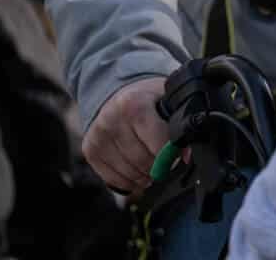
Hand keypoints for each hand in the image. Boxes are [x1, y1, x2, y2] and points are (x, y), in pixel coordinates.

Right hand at [82, 76, 169, 193]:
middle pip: (143, 161)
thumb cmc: (149, 99)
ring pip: (129, 173)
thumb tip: (186, 156)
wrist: (120, 93)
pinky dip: (128, 181)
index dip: (170, 155)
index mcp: (135, 104)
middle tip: (165, 161)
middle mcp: (112, 119)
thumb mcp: (168, 101)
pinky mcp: (89, 149)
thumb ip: (179, 125)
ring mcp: (98, 135)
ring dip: (144, 176)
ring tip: (152, 167)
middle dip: (158, 166)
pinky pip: (112, 179)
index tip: (177, 156)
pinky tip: (136, 173)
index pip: (158, 144)